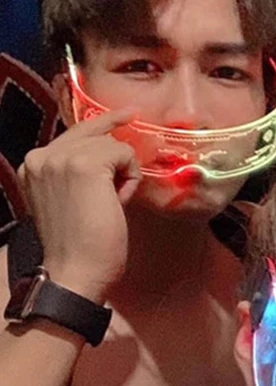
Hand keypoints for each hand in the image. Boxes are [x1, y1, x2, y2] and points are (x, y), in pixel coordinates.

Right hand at [18, 108, 140, 302]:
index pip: (74, 133)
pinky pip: (124, 154)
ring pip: (111, 143)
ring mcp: (61, 158)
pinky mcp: (84, 165)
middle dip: (116, 155)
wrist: (76, 271)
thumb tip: (111, 157)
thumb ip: (79, 176)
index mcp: (34, 164)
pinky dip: (130, 178)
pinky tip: (120, 201)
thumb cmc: (82, 247)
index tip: (126, 114)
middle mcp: (42, 155)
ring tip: (115, 203)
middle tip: (131, 140)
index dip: (103, 124)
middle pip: (93, 132)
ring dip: (123, 173)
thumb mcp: (72, 201)